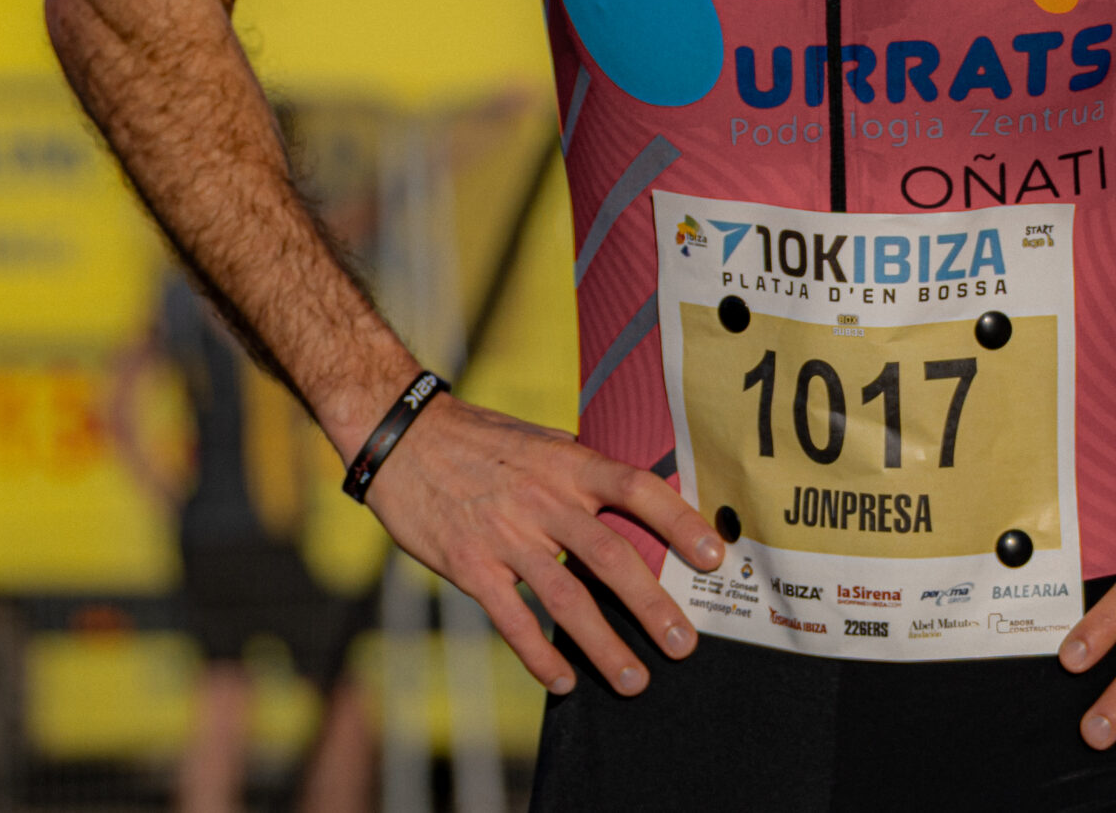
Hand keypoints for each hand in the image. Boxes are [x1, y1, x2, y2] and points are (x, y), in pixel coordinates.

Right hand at [363, 395, 724, 695]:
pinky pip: (511, 618)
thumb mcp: (539, 439)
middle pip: (610, 556)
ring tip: (634, 680)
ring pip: (566, 598)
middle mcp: (543, 497)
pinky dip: (539, 654)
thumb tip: (635, 495)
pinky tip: (563, 681)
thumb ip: (582, 469)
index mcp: (567, 462)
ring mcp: (505, 534)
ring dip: (604, 645)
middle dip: (652, 605)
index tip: (714, 557)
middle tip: (684, 645)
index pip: (637, 489)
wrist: (401, 435)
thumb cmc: (478, 439)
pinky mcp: (469, 564)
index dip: (679, 522)